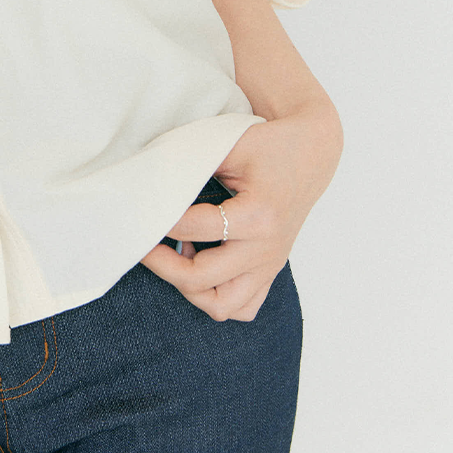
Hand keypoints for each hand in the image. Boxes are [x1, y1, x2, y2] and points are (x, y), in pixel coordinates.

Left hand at [139, 103, 343, 321]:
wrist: (310, 154)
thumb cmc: (269, 147)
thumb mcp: (229, 145)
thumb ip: (192, 165)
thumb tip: (149, 183)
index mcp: (258, 215)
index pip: (195, 229)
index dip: (160, 221)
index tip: (141, 210)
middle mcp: (265, 248)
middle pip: (201, 278)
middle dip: (163, 263)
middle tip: (143, 241)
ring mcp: (270, 265)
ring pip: (222, 305)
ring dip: (189, 288)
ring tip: (175, 257)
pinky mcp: (271, 271)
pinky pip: (242, 307)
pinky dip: (216, 297)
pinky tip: (201, 265)